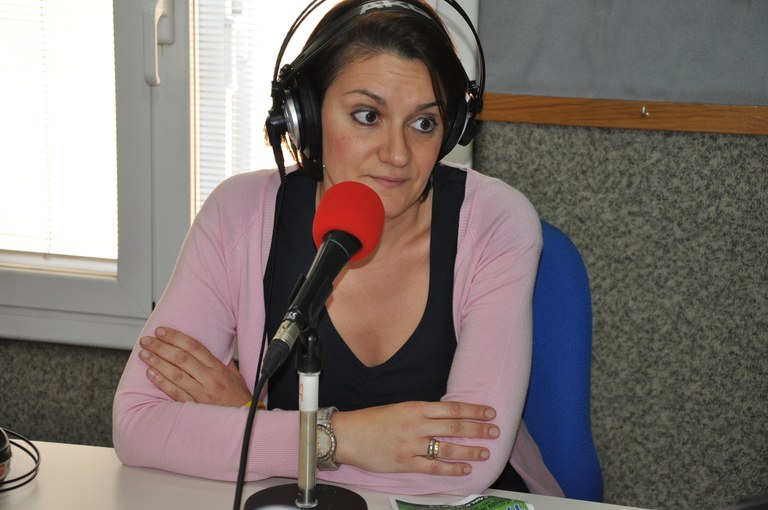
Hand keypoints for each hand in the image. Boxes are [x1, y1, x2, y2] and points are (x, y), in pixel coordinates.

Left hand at [138, 327, 250, 406]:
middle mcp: (209, 379)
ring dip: (157, 362)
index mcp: (218, 368)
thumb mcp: (234, 375)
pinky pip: (174, 393)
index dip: (176, 337)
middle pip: (181, 358)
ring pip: (175, 374)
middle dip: (161, 347)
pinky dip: (161, 382)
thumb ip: (220, 361)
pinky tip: (150, 373)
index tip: (162, 331)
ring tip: (144, 354)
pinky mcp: (194, 406)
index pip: (194, 347)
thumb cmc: (239, 398)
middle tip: (146, 340)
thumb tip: (207, 349)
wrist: (245, 420)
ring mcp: (201, 393)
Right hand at [332, 401, 498, 475]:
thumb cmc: (371, 421)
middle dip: (478, 429)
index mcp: (415, 408)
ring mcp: (412, 445)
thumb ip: (422, 413)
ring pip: (448, 448)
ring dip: (470, 450)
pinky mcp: (406, 463)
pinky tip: (465, 469)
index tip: (489, 412)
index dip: (473, 410)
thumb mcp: (399, 408)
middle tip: (495, 431)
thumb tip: (445, 417)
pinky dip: (452, 469)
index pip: (452, 408)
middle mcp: (416, 425)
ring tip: (485, 452)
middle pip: (455, 427)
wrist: (348, 435)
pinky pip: (434, 467)